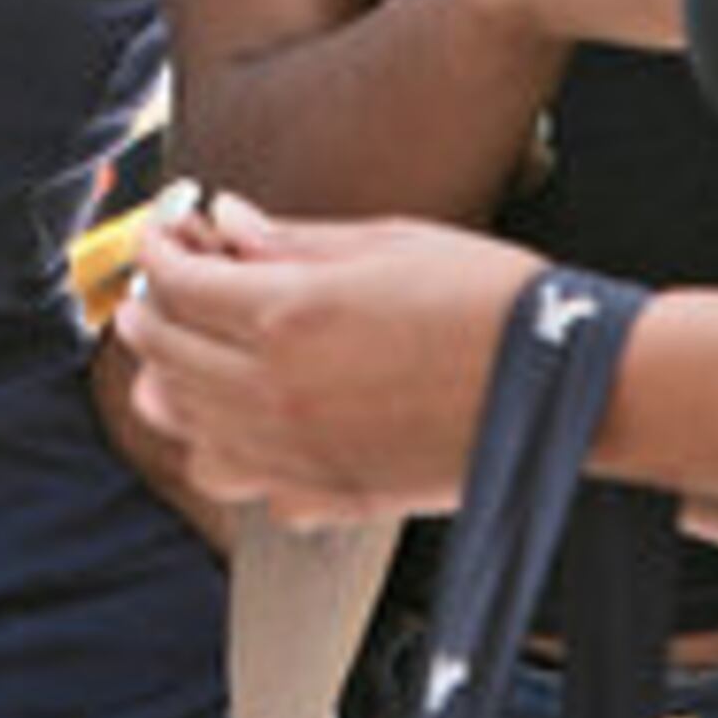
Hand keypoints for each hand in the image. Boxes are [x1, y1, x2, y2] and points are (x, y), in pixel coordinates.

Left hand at [119, 193, 545, 527]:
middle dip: (150, 313)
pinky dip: (229, 452)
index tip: (165, 233)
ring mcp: (300, 453)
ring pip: (186, 432)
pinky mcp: (332, 496)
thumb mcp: (385, 242)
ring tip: (191, 356)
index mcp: (288, 315)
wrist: (566, 384)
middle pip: (164, 357)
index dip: (159, 249)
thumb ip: (291, 240)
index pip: (177, 283)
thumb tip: (228, 222)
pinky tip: (251, 421)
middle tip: (160, 288)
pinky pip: (243, 486)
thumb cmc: (489, 300)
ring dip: (174, 388)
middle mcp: (278, 392)